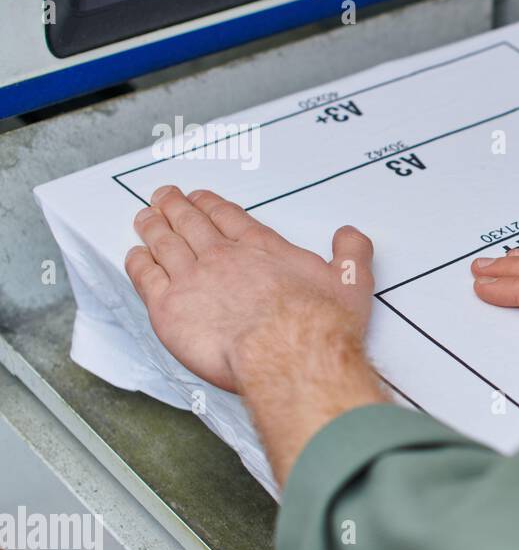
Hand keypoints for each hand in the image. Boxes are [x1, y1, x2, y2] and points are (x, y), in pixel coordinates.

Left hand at [124, 186, 375, 393]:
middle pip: (191, 223)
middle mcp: (223, 257)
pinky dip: (138, 261)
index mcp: (262, 248)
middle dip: (175, 206)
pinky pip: (145, 276)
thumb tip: (351, 236)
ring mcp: (193, 279)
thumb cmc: (319, 325)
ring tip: (145, 216)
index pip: (229, 217)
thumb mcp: (351, 283)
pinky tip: (135, 254)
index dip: (212, 205)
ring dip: (153, 226)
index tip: (201, 198)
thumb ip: (351, 254)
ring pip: (164, 243)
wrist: (290, 353)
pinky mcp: (170, 308)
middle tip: (164, 196)